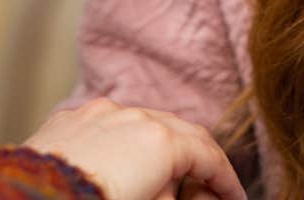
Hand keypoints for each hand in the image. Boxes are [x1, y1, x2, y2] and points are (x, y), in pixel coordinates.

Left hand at [24, 98, 245, 199]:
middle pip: (180, 132)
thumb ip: (175, 197)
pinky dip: (125, 143)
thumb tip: (182, 193)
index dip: (227, 180)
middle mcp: (132, 116)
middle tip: (207, 190)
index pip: (209, 155)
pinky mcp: (69, 119)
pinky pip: (108, 125)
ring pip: (143, 122)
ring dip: (161, 148)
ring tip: (164, 180)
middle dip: (198, 160)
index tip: (234, 198)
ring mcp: (97, 113)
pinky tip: (121, 166)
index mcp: (160, 141)